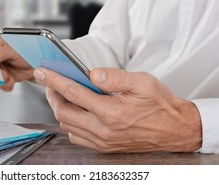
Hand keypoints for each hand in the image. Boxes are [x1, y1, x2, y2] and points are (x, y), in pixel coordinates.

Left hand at [34, 67, 201, 152]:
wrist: (175, 129)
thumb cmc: (160, 104)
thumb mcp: (142, 83)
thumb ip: (115, 77)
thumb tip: (92, 73)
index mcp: (112, 112)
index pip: (73, 93)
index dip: (55, 81)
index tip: (43, 72)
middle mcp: (104, 130)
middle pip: (64, 113)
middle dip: (52, 95)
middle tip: (50, 83)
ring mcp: (103, 141)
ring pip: (68, 126)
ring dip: (60, 109)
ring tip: (61, 94)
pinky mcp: (105, 147)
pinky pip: (77, 137)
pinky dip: (70, 123)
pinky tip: (75, 111)